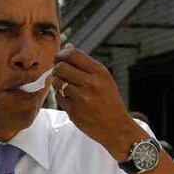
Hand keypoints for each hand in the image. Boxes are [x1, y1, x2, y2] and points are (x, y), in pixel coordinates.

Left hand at [52, 45, 145, 160]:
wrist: (117, 127)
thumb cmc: (108, 100)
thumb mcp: (103, 79)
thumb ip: (84, 63)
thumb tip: (67, 46)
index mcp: (100, 72)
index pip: (73, 55)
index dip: (61, 54)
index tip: (59, 59)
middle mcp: (91, 83)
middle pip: (61, 67)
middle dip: (57, 68)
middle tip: (60, 74)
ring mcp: (82, 98)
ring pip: (57, 82)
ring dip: (58, 84)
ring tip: (67, 88)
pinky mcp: (74, 111)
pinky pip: (58, 98)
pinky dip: (61, 97)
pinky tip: (71, 100)